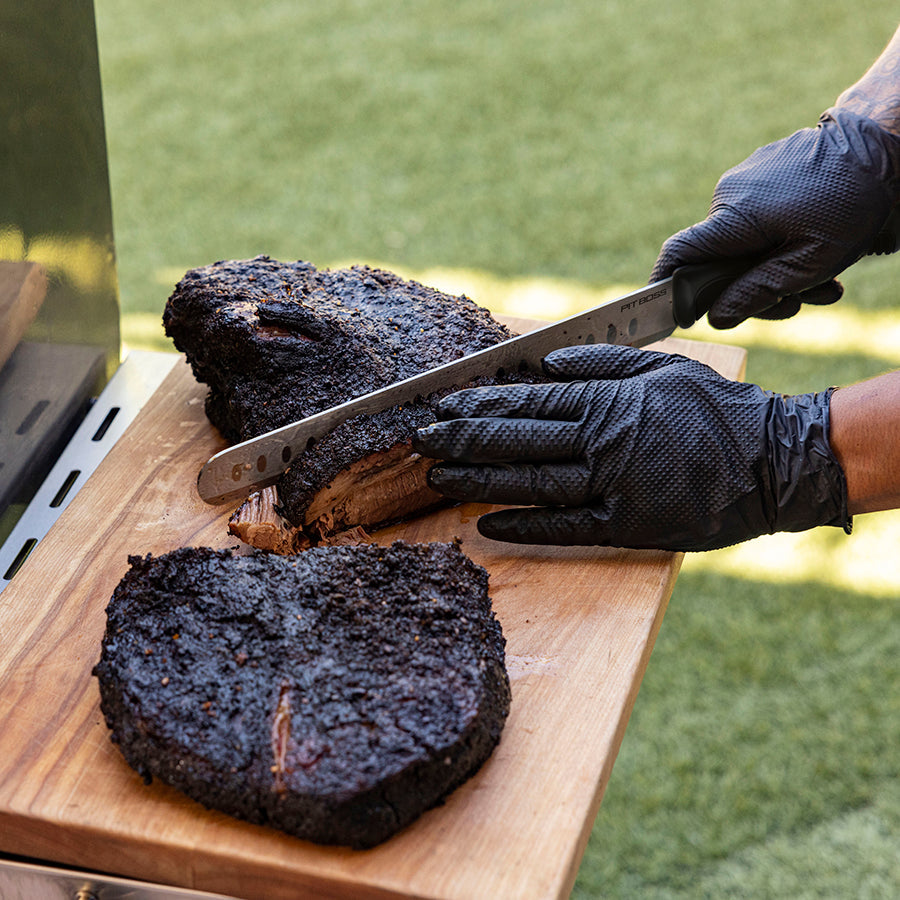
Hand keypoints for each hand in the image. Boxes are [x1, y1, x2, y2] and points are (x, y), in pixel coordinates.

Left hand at [413, 344, 849, 551]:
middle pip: (518, 440)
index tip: (442, 405)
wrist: (774, 461)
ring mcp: (613, 486)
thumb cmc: (716, 410)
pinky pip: (565, 527)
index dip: (480, 404)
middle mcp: (602, 442)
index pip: (528, 401)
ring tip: (437, 478)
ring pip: (531, 482)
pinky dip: (524, 526)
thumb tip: (549, 362)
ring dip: (479, 481)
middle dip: (463, 439)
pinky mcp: (628, 525)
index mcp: (608, 401)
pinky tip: (487, 524)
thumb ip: (603, 364)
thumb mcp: (662, 369)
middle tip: (421, 441)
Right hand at [650, 109, 899, 327]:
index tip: (670, 315)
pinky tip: (813, 247)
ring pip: (740, 244)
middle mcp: (728, 194)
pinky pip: (754, 221)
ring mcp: (744, 180)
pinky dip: (778, 243)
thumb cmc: (853, 203)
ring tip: (821, 283)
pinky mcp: (760, 174)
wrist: (884, 143)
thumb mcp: (813, 262)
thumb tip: (717, 318)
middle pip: (716, 261)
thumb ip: (759, 292)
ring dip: (773, 270)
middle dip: (751, 290)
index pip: (678, 255)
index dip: (666, 288)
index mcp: (734, 216)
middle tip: (796, 305)